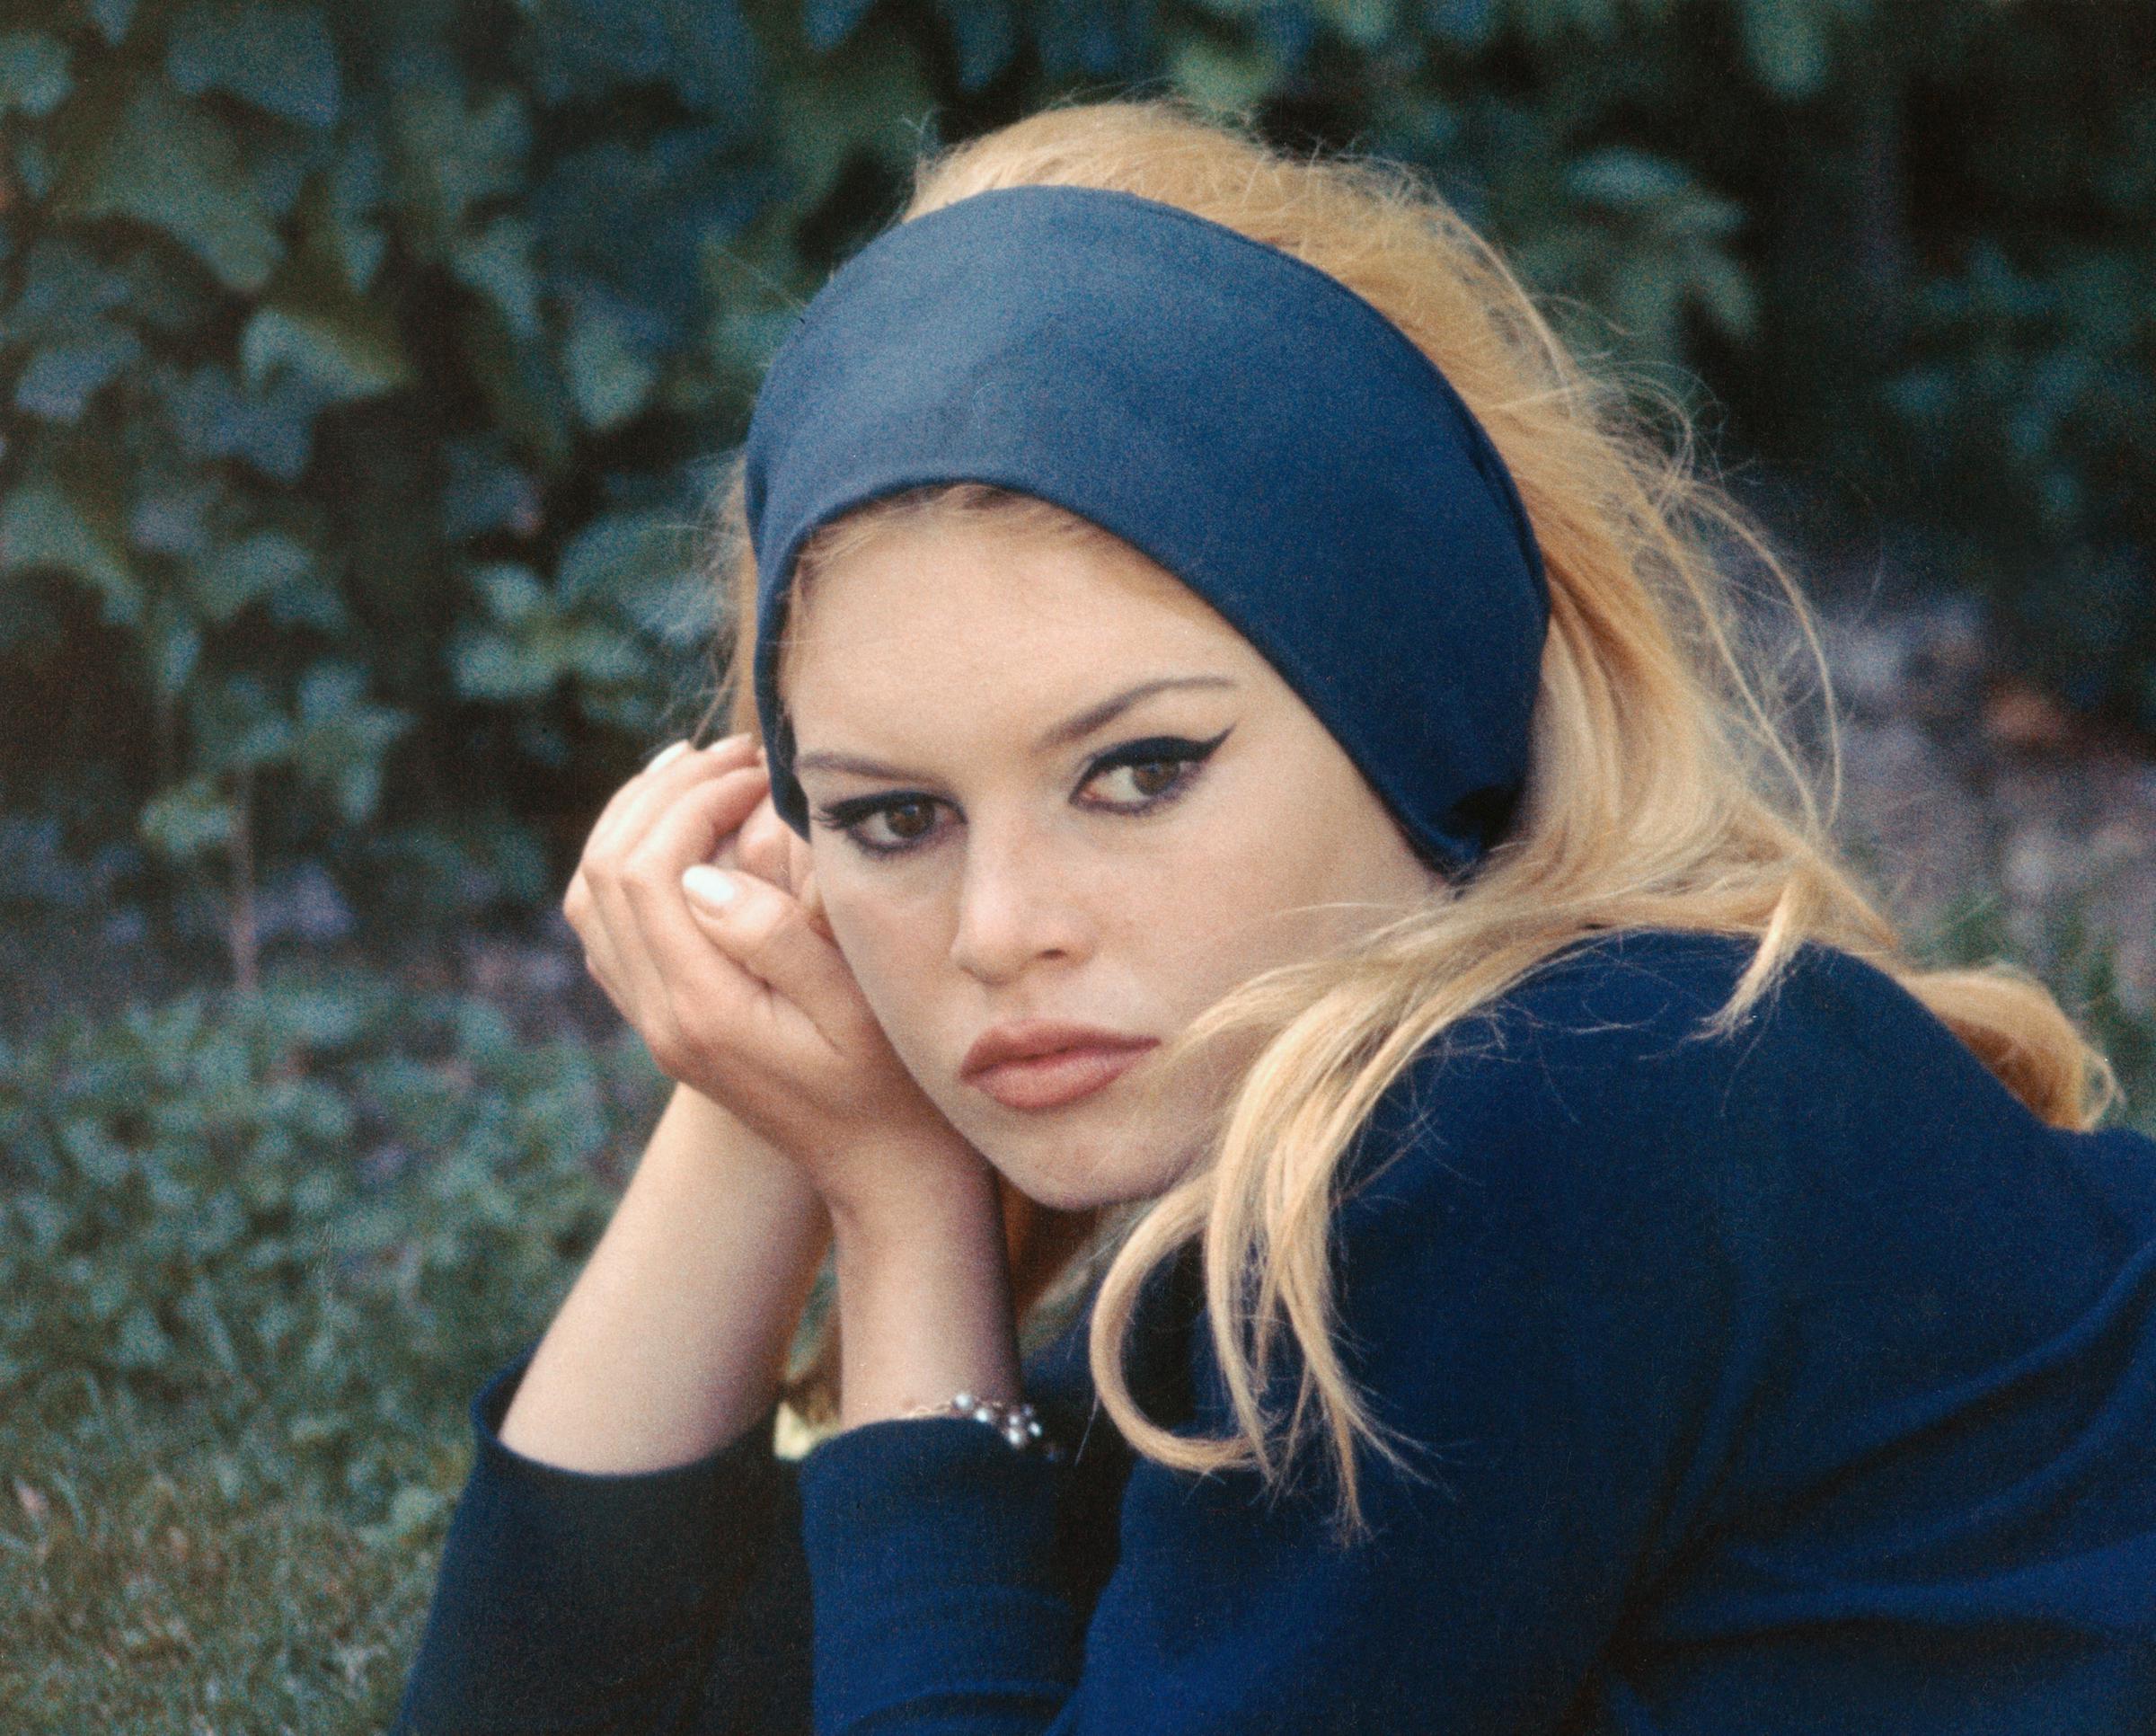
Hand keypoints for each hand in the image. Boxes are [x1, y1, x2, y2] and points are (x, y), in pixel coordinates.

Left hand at [562, 733, 991, 1225]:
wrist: (881, 1169)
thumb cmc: (891, 1083)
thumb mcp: (854, 1006)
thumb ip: (777, 937)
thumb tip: (702, 873)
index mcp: (701, 1007)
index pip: (648, 870)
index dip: (695, 798)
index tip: (760, 769)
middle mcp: (659, 1017)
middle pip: (604, 873)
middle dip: (661, 794)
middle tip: (732, 754)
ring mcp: (654, 1023)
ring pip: (591, 899)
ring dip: (633, 821)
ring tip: (695, 771)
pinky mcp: (665, 1022)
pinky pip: (607, 930)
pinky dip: (627, 864)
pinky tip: (679, 834)